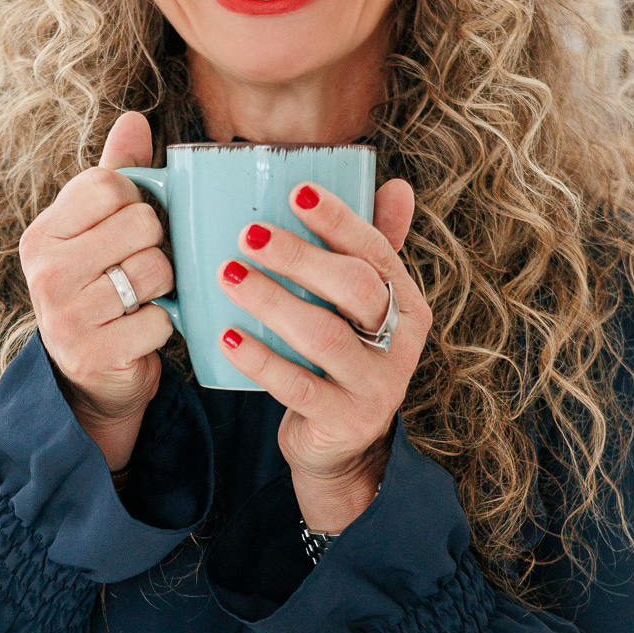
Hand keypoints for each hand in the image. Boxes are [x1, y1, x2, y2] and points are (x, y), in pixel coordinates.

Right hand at [18, 111, 173, 471]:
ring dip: (162, 288)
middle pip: (141, 225)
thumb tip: (135, 119)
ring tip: (140, 300)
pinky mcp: (91, 353)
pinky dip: (163, 327)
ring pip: (155, 271)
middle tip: (137, 270)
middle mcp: (43, 270)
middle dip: (155, 248)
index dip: (137, 204)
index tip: (128, 231)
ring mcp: (63, 314)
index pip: (109, 184)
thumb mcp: (101, 231)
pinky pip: (160, 320)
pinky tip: (140, 331)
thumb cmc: (101, 289)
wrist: (92, 376)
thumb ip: (118, 175)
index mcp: (42, 232)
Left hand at [215, 179, 431, 532]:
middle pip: (353, 287)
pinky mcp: (344, 420)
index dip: (339, 219)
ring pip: (324, 336)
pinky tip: (227, 337)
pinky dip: (260, 359)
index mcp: (406, 303)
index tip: (297, 191)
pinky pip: (298, 386)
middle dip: (300, 255)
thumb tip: (396, 185)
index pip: (376, 251)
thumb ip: (371, 251)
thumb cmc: (341, 360)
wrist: (340, 447)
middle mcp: (401, 342)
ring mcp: (376, 384)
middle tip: (247, 233)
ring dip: (272, 301)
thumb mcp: (360, 309)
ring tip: (228, 275)